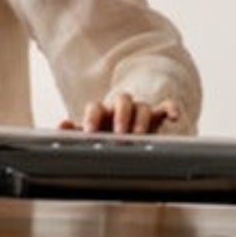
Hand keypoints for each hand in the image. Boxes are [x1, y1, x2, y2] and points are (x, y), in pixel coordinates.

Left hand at [60, 92, 182, 135]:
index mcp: (102, 112)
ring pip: (142, 106)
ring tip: (138, 135)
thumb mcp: (89, 135)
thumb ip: (75, 131)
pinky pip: (166, 106)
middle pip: (122, 100)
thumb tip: (62, 125)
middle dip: (120, 115)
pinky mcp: (156, 116)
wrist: (124, 137)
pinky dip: (170, 109)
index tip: (90, 132)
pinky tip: (173, 117)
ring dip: (140, 119)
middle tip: (119, 133)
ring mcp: (139, 111)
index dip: (93, 117)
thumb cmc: (104, 136)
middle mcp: (120, 108)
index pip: (96, 107)